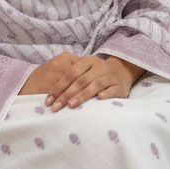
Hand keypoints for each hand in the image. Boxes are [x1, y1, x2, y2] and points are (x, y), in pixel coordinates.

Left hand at [19, 53, 144, 110]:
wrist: (121, 72)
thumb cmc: (95, 75)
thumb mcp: (83, 71)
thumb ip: (70, 79)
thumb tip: (50, 96)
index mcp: (87, 61)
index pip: (69, 74)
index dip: (58, 87)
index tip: (48, 101)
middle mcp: (99, 66)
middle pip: (80, 81)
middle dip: (66, 95)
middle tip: (56, 107)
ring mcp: (110, 76)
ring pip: (95, 85)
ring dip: (82, 95)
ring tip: (71, 105)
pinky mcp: (120, 86)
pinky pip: (112, 90)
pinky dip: (106, 94)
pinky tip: (99, 99)